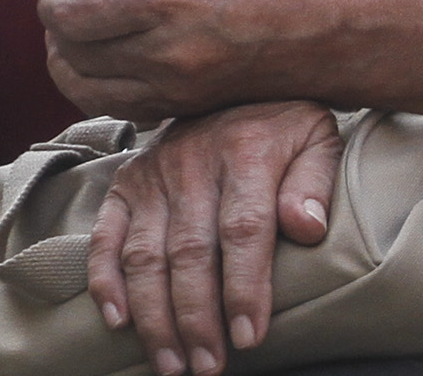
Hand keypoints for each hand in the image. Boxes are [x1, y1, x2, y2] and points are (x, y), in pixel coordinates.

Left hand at [40, 0, 361, 123]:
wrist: (337, 31)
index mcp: (170, 0)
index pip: (72, 12)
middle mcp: (165, 53)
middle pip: (70, 54)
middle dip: (57, 29)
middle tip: (69, 5)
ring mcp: (175, 90)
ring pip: (85, 91)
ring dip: (71, 62)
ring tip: (85, 34)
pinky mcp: (185, 111)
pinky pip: (118, 106)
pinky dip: (101, 84)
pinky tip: (116, 57)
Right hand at [82, 99, 343, 375]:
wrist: (233, 76)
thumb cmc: (284, 123)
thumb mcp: (317, 136)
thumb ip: (314, 181)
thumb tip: (308, 228)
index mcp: (247, 149)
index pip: (244, 229)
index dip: (245, 287)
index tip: (249, 336)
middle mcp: (193, 160)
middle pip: (190, 252)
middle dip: (198, 319)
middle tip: (209, 366)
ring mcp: (153, 173)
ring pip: (145, 255)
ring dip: (155, 317)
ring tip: (172, 364)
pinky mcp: (125, 184)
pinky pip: (106, 237)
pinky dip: (105, 281)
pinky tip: (118, 322)